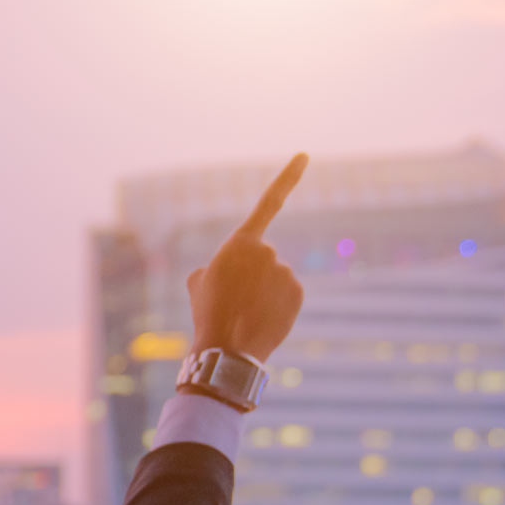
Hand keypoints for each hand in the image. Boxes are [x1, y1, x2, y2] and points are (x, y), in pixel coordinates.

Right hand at [188, 152, 307, 361]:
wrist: (226, 349)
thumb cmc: (207, 314)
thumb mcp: (198, 284)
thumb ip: (214, 267)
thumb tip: (220, 271)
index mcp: (240, 243)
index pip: (268, 203)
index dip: (288, 177)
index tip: (306, 155)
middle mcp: (267, 251)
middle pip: (262, 258)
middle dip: (251, 275)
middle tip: (233, 300)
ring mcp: (285, 271)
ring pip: (275, 278)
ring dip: (263, 293)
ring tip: (245, 313)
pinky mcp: (298, 291)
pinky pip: (287, 294)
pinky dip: (277, 305)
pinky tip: (262, 319)